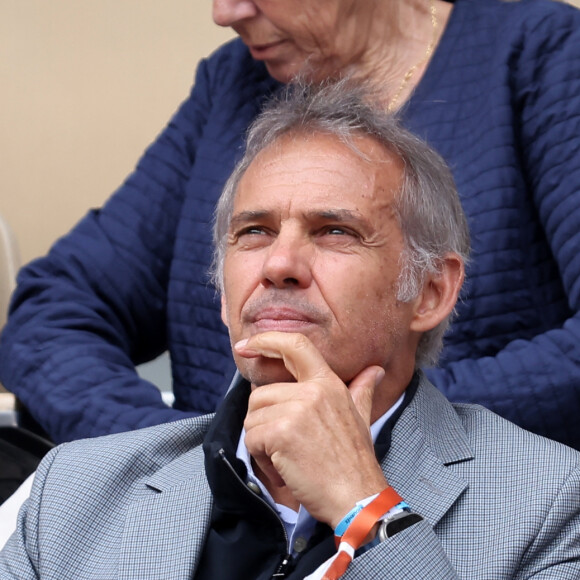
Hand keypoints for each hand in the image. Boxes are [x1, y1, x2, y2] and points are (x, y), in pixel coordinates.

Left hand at [236, 331, 388, 528]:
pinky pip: (252, 439)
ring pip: (252, 418)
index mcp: (327, 383)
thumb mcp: (362, 417)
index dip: (266, 340)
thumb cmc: (355, 460)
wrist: (357, 497)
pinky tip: (284, 468)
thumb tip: (375, 370)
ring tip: (288, 457)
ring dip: (262, 442)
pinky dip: (261, 458)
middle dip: (264, 422)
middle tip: (286, 445)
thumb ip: (362, 389)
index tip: (246, 345)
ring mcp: (296, 410)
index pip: (295, 345)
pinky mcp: (281, 433)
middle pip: (260, 394)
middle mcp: (312, 391)